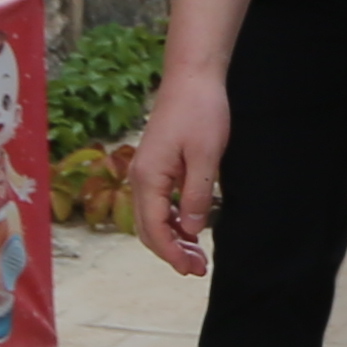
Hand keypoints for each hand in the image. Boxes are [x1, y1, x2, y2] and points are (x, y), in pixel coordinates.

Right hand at [123, 62, 231, 281]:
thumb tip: (190, 230)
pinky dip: (172, 220)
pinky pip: (159, 202)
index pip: (154, 228)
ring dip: (172, 238)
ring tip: (197, 256)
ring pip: (152, 217)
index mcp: (149, 177)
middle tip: (198, 269)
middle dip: (171, 252)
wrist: (192, 77)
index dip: (172, 254)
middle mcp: (140, 177)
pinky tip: (190, 229)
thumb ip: (196, 196)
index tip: (192, 269)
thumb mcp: (206, 157)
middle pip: (148, 228)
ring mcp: (146, 171)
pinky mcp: (157, 165)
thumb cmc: (200, 111)